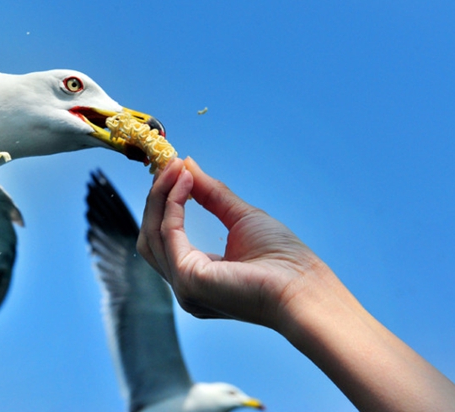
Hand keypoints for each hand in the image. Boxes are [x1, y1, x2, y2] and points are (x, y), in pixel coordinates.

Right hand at [137, 157, 327, 329]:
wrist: (304, 289)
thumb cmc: (285, 262)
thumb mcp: (241, 217)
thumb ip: (211, 194)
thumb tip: (187, 165)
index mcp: (198, 275)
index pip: (166, 238)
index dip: (166, 202)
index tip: (174, 170)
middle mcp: (185, 285)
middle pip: (151, 235)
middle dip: (157, 197)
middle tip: (168, 165)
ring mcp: (183, 285)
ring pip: (152, 233)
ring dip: (161, 195)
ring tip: (176, 169)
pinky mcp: (188, 279)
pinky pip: (168, 233)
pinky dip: (172, 204)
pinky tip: (186, 184)